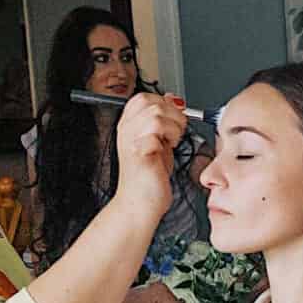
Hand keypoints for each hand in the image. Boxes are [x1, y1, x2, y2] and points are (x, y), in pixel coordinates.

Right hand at [112, 92, 185, 216]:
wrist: (141, 204)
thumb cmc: (149, 177)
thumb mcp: (160, 142)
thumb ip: (165, 122)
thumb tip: (173, 100)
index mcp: (128, 125)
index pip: (143, 97)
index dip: (164, 102)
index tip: (175, 118)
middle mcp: (126, 130)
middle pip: (150, 101)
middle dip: (172, 113)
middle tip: (176, 132)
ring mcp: (130, 139)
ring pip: (156, 113)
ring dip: (173, 126)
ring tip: (173, 141)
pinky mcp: (138, 150)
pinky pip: (156, 130)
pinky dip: (170, 137)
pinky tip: (169, 148)